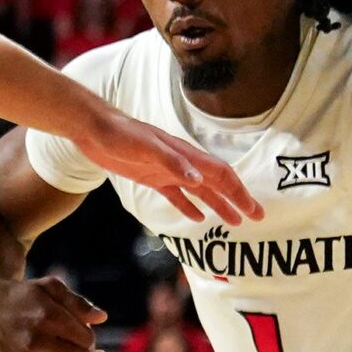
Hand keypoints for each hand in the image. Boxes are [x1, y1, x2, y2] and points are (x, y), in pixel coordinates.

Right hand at [0, 275, 106, 351]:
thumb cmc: (24, 296)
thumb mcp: (51, 287)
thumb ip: (78, 303)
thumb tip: (102, 318)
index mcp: (46, 316)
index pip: (87, 339)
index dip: (90, 336)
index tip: (83, 329)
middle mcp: (35, 340)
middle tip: (82, 343)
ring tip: (74, 351)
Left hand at [78, 111, 261, 225]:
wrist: (95, 129)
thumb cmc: (120, 134)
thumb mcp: (146, 147)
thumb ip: (172, 163)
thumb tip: (198, 181)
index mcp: (185, 155)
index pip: (220, 174)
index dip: (238, 192)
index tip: (252, 210)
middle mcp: (182, 163)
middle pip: (217, 184)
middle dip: (237, 200)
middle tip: (256, 218)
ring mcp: (169, 171)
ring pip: (201, 192)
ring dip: (219, 206)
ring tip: (234, 222)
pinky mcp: (153, 178)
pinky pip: (177, 196)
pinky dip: (190, 207)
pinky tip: (198, 218)